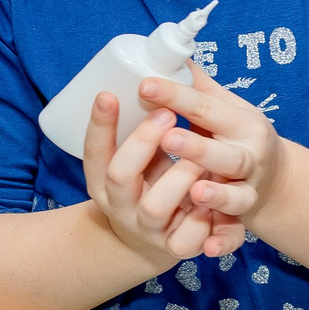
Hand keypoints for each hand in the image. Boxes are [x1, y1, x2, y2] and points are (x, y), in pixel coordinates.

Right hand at [79, 89, 234, 268]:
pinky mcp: (176, 247)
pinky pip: (189, 239)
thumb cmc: (150, 183)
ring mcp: (147, 228)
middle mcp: (120, 204)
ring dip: (178, 178)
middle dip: (142, 142)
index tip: (108, 94)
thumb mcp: (140, 155)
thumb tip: (166, 62)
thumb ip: (147, 123)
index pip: (94, 151)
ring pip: (155, 207)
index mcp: (104, 179)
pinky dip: (204, 222)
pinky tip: (214, 202)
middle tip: (167, 114)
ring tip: (201, 157)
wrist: (159, 239)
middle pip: (119, 175)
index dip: (99, 124)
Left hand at [142, 71, 285, 238]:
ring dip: (217, 195)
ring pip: (237, 196)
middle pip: (227, 154)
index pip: (207, 108)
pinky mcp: (244, 220)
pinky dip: (223, 242)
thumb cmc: (238, 137)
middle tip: (169, 137)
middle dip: (199, 147)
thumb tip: (174, 52)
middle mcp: (249, 156)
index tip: (146, 85)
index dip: (177, 97)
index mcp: (243, 123)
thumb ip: (201, 88)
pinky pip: (236, 235)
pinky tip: (207, 249)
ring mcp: (248, 190)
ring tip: (196, 191)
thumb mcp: (228, 110)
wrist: (276, 183)